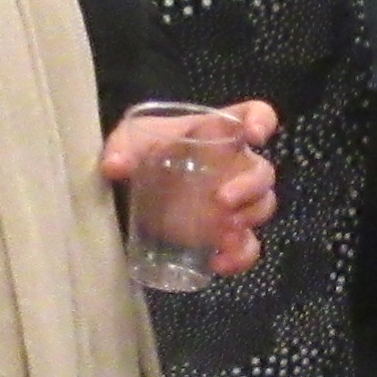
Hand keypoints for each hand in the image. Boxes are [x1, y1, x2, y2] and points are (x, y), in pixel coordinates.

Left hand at [99, 98, 282, 275]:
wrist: (139, 182)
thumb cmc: (145, 149)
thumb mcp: (130, 140)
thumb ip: (121, 147)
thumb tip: (114, 166)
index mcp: (219, 132)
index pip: (254, 114)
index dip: (261, 121)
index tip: (254, 135)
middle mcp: (235, 164)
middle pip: (262, 172)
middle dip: (249, 187)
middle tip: (221, 201)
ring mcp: (235, 200)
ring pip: (262, 207)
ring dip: (248, 220)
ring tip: (221, 235)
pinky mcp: (226, 231)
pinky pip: (248, 244)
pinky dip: (241, 256)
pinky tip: (218, 263)